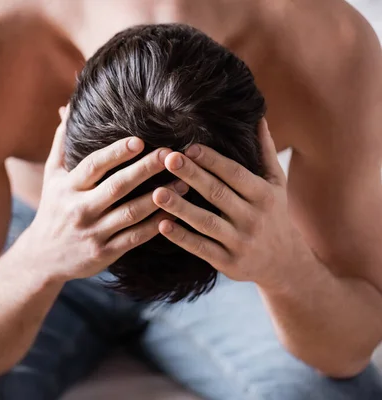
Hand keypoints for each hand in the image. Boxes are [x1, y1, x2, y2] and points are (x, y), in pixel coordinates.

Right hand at [22, 106, 177, 280]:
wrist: (42, 258)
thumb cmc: (53, 209)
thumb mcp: (51, 177)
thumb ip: (61, 143)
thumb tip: (66, 108)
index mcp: (68, 187)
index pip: (93, 166)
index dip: (116, 153)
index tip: (139, 140)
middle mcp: (79, 209)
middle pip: (116, 187)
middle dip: (145, 170)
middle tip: (170, 154)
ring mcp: (93, 233)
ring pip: (130, 213)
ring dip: (159, 197)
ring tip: (184, 182)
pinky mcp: (104, 253)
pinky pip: (134, 238)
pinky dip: (155, 226)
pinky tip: (174, 212)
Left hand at [152, 120, 310, 288]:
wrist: (286, 264)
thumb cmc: (274, 215)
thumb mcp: (276, 184)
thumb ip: (265, 152)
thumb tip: (258, 117)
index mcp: (263, 195)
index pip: (235, 174)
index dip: (213, 160)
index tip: (190, 147)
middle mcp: (253, 218)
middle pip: (218, 194)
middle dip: (193, 176)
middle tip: (168, 159)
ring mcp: (240, 242)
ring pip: (207, 222)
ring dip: (181, 208)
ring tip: (157, 193)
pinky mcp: (228, 262)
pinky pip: (202, 248)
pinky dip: (182, 238)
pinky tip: (162, 225)